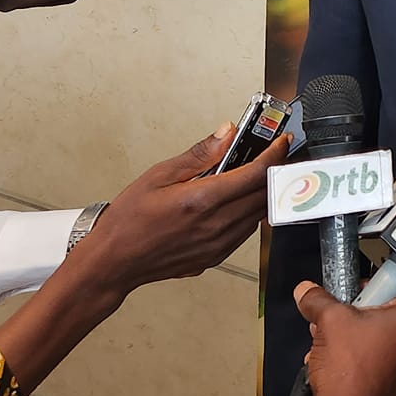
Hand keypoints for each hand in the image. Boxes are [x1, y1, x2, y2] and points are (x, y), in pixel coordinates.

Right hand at [69, 125, 289, 297]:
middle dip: (275, 171)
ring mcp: (218, 244)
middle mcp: (215, 225)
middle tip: (275, 153)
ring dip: (263, 192)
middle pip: (263, 194)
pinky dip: (249, 212)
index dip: (275, 154)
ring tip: (257, 174)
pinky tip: (237, 201)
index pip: (255, 174)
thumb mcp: (159, 175)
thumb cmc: (128, 220)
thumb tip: (226, 134)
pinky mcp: (216, 256)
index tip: (282, 142)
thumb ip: (199, 155)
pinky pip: (245, 231)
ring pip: (258, 214)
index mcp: (202, 200)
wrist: (114, 262)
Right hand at [291, 281, 395, 395]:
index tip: (354, 289)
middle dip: (351, 314)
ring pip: (371, 338)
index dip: (372, 284)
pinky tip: (329, 362)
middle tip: (333, 317)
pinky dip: (350, 357)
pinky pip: (370, 360)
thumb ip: (317, 300)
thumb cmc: (346, 370)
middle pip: (380, 314)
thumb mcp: (328, 320)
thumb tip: (307, 291)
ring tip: (324, 342)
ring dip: (346, 336)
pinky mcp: (388, 385)